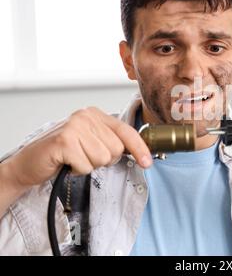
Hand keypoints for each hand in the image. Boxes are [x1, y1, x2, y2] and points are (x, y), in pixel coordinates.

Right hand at [6, 107, 151, 190]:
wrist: (29, 163)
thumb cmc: (63, 154)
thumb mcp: (91, 142)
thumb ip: (112, 142)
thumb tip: (140, 153)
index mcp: (95, 114)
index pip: (126, 131)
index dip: (139, 148)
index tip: (147, 162)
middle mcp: (86, 116)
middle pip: (116, 149)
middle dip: (103, 160)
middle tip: (85, 157)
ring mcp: (74, 126)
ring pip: (103, 158)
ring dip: (89, 165)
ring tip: (75, 159)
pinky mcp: (64, 141)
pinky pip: (87, 166)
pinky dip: (77, 171)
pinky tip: (66, 163)